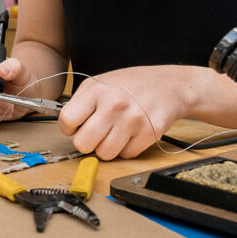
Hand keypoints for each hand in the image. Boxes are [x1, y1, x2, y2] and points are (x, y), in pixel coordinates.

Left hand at [58, 67, 190, 159]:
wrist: (169, 85)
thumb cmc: (131, 84)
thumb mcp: (101, 82)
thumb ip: (81, 101)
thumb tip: (67, 125)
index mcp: (97, 90)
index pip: (67, 120)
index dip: (68, 127)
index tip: (75, 126)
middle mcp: (114, 105)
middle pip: (83, 143)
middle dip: (86, 141)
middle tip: (95, 133)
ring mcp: (133, 121)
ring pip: (104, 154)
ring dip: (106, 147)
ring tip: (114, 132)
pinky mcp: (149, 134)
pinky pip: (126, 155)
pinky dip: (126, 149)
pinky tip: (130, 134)